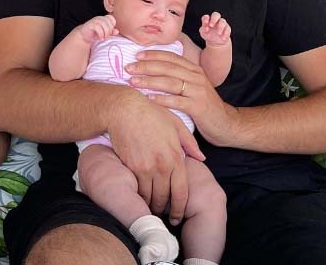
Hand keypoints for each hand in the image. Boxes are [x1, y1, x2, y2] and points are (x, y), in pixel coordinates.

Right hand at [76, 15, 117, 43]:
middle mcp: (99, 18)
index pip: (111, 18)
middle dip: (109, 30)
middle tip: (107, 36)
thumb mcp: (104, 34)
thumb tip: (117, 31)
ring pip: (104, 23)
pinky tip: (101, 38)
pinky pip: (97, 27)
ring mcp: (94, 21)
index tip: (110, 32)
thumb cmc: (95, 34)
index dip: (112, 25)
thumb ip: (111, 32)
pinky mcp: (90, 25)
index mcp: (103, 19)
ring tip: (104, 38)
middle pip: (108, 21)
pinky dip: (101, 33)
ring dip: (106, 32)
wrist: (83, 36)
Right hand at [107, 93, 202, 225]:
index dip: (179, 208)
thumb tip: (201, 158)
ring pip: (150, 196)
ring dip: (150, 204)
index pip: (181, 192)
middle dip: (164, 209)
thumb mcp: (175, 123)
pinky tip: (139, 195)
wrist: (124, 109)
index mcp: (175, 156)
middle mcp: (162, 166)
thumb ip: (190, 142)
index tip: (176, 216)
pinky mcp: (131, 166)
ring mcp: (145, 167)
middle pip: (165, 198)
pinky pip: (137, 188)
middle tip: (162, 214)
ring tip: (150, 206)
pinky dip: (139, 195)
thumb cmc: (150, 113)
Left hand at [127, 49, 237, 146]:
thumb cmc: (203, 105)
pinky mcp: (199, 107)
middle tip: (129, 68)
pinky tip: (149, 99)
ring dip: (150, 81)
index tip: (136, 55)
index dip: (153, 55)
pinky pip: (178, 101)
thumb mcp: (192, 87)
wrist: (226, 124)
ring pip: (170, 82)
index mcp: (194, 69)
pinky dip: (162, 99)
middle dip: (146, 66)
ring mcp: (199, 91)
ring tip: (134, 82)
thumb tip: (151, 71)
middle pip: (168, 67)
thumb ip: (177, 78)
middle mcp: (197, 77)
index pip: (171, 57)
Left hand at [199, 12, 230, 45]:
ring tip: (218, 33)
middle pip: (216, 14)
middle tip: (211, 25)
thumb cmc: (208, 35)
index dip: (206, 19)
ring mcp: (222, 23)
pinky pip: (228, 28)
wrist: (215, 41)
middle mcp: (215, 20)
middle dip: (214, 19)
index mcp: (208, 20)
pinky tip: (223, 38)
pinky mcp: (227, 28)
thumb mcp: (204, 33)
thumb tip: (206, 28)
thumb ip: (203, 29)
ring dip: (220, 27)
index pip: (206, 17)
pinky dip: (225, 33)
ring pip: (223, 21)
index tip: (205, 23)